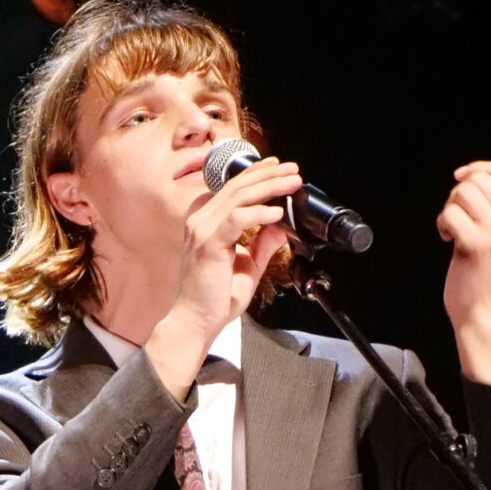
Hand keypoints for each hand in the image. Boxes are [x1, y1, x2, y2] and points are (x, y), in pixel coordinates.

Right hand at [176, 155, 301, 333]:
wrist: (196, 322)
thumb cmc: (214, 299)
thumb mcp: (248, 266)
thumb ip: (263, 244)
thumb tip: (281, 226)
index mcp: (207, 223)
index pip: (232, 189)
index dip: (256, 174)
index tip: (278, 168)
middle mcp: (201, 221)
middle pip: (237, 187)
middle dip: (268, 175)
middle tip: (293, 170)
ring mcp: (201, 230)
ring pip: (238, 197)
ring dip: (268, 187)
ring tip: (291, 183)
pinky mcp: (208, 244)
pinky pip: (236, 219)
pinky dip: (258, 213)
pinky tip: (276, 213)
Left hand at [436, 160, 490, 383]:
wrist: (483, 309)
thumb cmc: (486, 272)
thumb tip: (469, 176)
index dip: (478, 168)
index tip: (460, 178)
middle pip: (478, 180)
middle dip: (458, 194)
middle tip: (456, 217)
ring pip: (462, 193)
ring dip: (449, 208)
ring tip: (452, 229)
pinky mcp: (476, 244)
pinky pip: (449, 214)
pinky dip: (442, 224)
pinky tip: (447, 239)